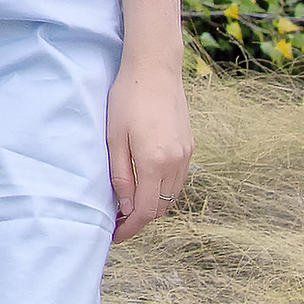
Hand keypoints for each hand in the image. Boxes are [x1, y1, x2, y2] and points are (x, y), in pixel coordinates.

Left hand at [106, 59, 192, 241]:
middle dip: (139, 221)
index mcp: (155, 162)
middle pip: (160, 208)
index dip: (129, 228)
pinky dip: (162, 191)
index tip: (114, 235)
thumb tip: (125, 208)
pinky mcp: (189, 146)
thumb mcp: (114, 137)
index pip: (145, 211)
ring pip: (171, 197)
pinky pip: (177, 180)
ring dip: (152, 206)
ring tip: (128, 208)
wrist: (155, 68)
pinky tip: (146, 186)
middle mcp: (176, 163)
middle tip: (117, 223)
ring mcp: (186, 155)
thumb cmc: (127, 98)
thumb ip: (121, 175)